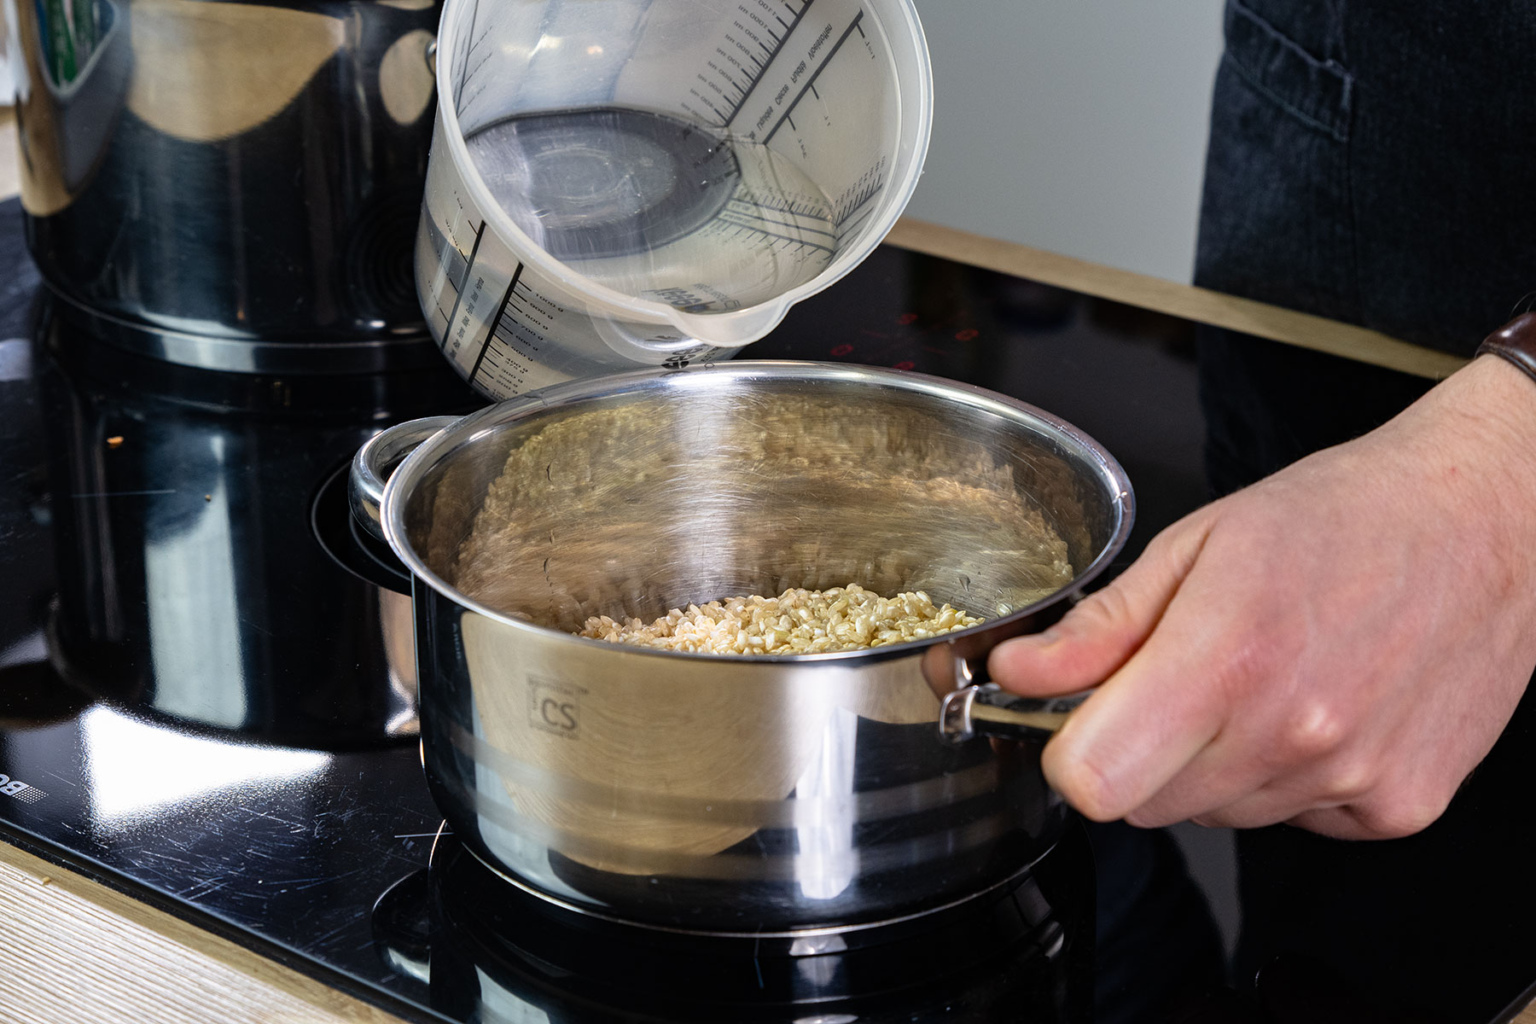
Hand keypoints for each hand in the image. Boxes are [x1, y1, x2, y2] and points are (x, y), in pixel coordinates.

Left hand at [988, 355, 1535, 838]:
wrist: (1486, 524)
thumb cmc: (1343, 518)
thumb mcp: (1197, 544)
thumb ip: (1100, 626)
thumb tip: (1017, 672)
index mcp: (1227, 658)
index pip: (1092, 780)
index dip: (1069, 751)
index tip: (1081, 716)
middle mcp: (1293, 733)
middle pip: (1144, 805)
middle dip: (1136, 751)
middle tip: (1181, 676)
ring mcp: (1352, 779)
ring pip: (1216, 816)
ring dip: (1213, 764)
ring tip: (1262, 677)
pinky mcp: (1398, 808)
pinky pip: (1292, 821)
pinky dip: (1285, 777)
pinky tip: (1316, 706)